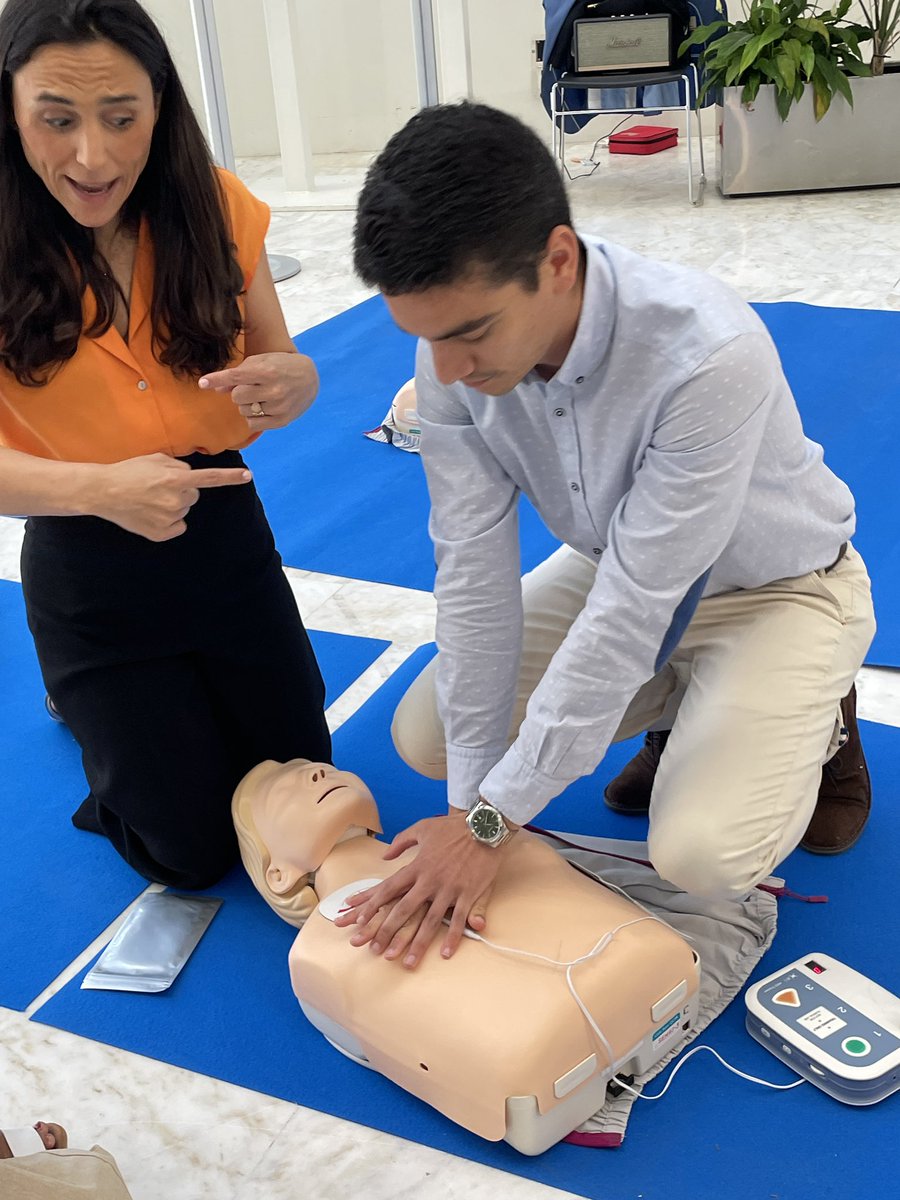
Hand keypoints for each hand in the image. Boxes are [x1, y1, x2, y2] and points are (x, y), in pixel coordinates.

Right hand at [94, 453, 250, 541]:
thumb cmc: (128, 472)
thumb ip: (178, 465)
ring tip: (149, 499)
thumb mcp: (155, 459)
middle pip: (194, 495)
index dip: (230, 478)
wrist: (102, 492)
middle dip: (181, 490)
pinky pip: (177, 526)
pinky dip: (168, 522)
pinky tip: (150, 514)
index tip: (248, 476)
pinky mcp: (161, 534)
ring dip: (172, 505)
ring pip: (183, 510)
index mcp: (175, 479)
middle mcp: (175, 500)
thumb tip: (190, 475)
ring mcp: (169, 519)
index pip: (209, 479)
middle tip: (158, 487)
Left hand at [198, 351, 318, 429]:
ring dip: (246, 404)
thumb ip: (239, 373)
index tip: (202, 383)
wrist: (311, 378)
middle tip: (251, 386)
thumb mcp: (262, 361)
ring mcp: (279, 407)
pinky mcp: (282, 421)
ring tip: (260, 396)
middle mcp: (274, 390)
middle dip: (238, 391)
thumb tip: (217, 389)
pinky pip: (253, 423)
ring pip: (243, 411)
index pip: (235, 377)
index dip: (216, 379)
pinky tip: (262, 407)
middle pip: (236, 396)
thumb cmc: (282, 365)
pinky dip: (252, 416)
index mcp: (267, 371)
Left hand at [333, 811, 507, 969]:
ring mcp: (449, 889)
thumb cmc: (453, 827)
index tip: (359, 921)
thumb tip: (384, 856)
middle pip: (403, 909)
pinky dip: (452, 937)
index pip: (389, 888)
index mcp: (417, 866)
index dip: (372, 905)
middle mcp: (429, 880)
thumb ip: (402, 841)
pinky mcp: (468, 894)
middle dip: (387, 931)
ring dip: (417, 943)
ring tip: (407, 962)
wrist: (485, 826)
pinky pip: (459, 920)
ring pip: (429, 921)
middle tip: (374, 950)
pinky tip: (444, 953)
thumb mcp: (423, 828)